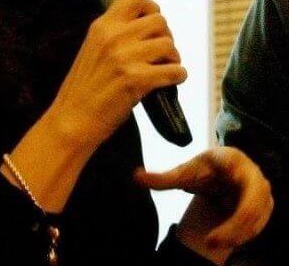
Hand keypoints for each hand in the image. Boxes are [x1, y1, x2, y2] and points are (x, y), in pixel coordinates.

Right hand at [50, 0, 186, 146]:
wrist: (72, 118)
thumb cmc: (83, 87)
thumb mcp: (92, 48)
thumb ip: (113, 34)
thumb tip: (145, 27)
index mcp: (101, 26)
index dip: (151, 9)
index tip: (152, 25)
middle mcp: (113, 36)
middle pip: (160, 21)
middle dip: (165, 37)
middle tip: (160, 53)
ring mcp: (125, 58)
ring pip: (169, 45)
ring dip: (173, 58)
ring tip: (164, 69)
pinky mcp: (136, 80)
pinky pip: (175, 71)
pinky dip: (177, 77)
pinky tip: (168, 82)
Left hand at [133, 147, 273, 263]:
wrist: (222, 176)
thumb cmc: (203, 171)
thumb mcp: (182, 174)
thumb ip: (160, 178)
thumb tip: (135, 177)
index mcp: (232, 159)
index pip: (238, 171)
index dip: (235, 179)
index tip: (226, 191)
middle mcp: (253, 175)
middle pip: (251, 206)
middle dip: (234, 227)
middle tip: (211, 243)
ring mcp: (262, 193)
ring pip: (257, 219)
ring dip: (237, 235)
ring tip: (212, 243)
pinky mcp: (265, 208)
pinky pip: (258, 226)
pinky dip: (241, 236)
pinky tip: (222, 240)